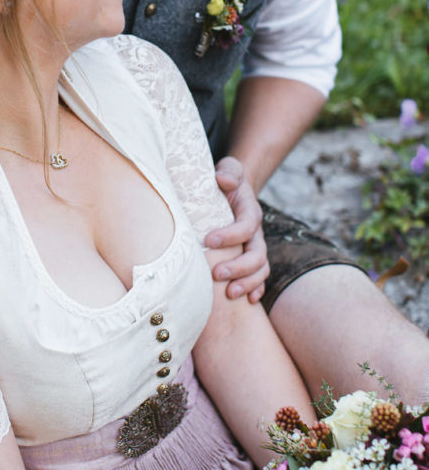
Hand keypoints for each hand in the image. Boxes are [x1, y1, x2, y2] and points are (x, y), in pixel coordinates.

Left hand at [204, 156, 268, 302]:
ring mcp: (255, 247)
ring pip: (260, 269)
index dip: (231, 235)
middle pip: (257, 254)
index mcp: (250, 211)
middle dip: (239, 267)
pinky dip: (256, 289)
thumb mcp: (228, 169)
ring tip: (229, 294)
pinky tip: (246, 301)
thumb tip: (224, 180)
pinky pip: (259, 277)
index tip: (208, 240)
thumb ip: (229, 171)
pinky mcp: (249, 257)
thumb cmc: (225, 179)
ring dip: (247, 283)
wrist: (232, 188)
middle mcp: (256, 232)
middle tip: (216, 274)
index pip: (246, 226)